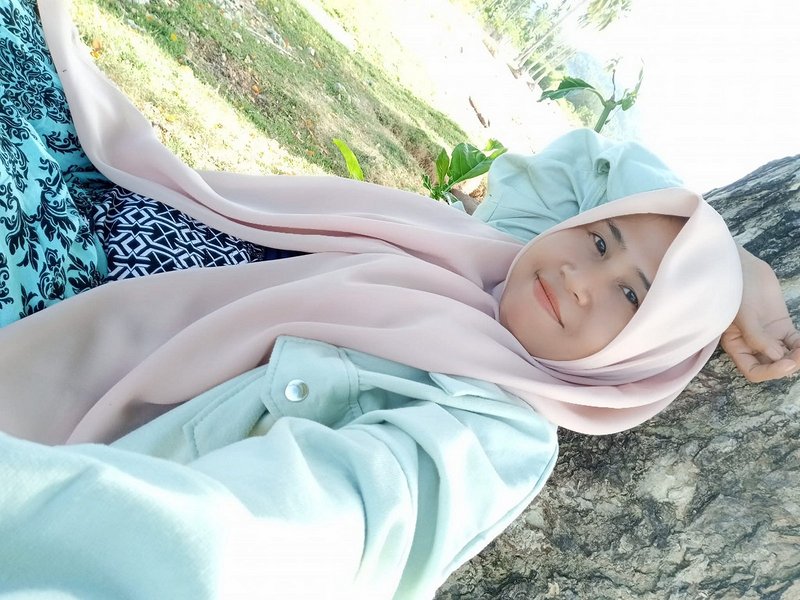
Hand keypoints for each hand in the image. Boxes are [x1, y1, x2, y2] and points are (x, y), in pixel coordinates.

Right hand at [720, 245, 799, 381]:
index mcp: (737, 346)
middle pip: (771, 366)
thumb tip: (776, 357)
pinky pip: (795, 342)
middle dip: (786, 365)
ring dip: (798, 357)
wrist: (743, 268)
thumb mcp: (742, 315)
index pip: (754, 370)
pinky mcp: (782, 326)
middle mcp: (752, 345)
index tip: (785, 362)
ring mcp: (769, 336)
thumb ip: (757, 338)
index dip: (770, 372)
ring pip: (786, 356)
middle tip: (798, 356)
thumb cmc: (735, 291)